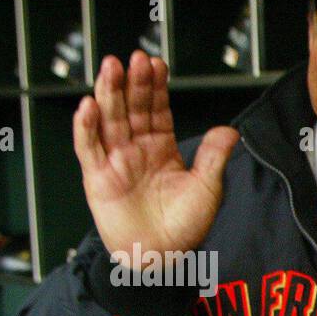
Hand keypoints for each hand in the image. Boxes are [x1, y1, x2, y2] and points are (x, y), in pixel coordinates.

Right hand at [73, 51, 238, 260]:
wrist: (162, 257)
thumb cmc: (185, 226)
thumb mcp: (207, 188)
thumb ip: (214, 158)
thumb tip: (230, 130)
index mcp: (161, 147)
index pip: (156, 108)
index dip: (155, 86)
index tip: (156, 63)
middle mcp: (135, 148)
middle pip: (131, 107)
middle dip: (132, 82)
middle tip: (135, 58)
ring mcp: (115, 160)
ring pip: (109, 120)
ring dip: (108, 93)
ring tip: (111, 67)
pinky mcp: (97, 178)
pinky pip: (88, 148)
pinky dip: (86, 127)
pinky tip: (88, 106)